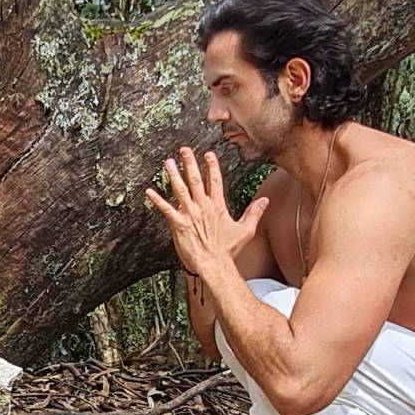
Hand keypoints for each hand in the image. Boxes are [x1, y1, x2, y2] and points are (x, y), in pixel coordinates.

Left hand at [145, 147, 268, 273]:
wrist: (214, 264)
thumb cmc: (228, 251)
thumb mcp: (246, 230)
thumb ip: (254, 213)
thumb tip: (265, 200)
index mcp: (217, 206)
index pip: (215, 180)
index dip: (211, 166)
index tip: (208, 154)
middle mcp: (203, 207)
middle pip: (195, 180)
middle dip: (189, 163)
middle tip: (184, 150)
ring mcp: (190, 214)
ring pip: (180, 190)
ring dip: (173, 175)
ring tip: (168, 162)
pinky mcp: (178, 224)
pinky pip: (165, 209)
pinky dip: (157, 200)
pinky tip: (149, 191)